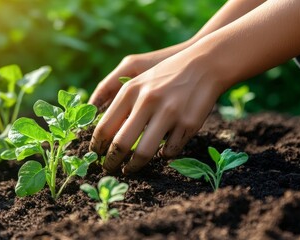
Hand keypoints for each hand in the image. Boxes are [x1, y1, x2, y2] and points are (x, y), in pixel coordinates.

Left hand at [90, 49, 225, 173]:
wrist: (204, 65)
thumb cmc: (165, 75)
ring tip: (129, 169)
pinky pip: (169, 150)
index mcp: (131, 90)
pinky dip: (162, 155)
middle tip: (108, 169)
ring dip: (134, 166)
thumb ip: (119, 101)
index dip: (96, 146)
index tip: (95, 155)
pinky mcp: (188, 123)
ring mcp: (169, 113)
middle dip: (111, 162)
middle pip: (121, 144)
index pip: (105, 126)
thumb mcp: (138, 79)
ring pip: (144, 153)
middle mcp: (148, 101)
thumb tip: (102, 132)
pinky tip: (160, 154)